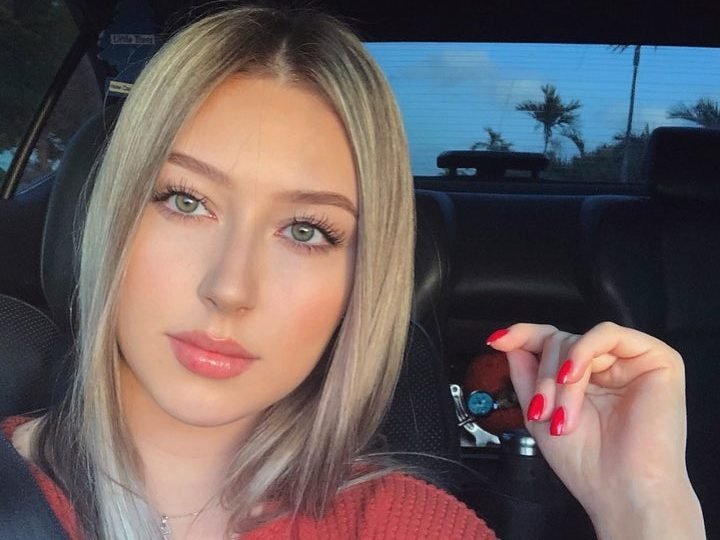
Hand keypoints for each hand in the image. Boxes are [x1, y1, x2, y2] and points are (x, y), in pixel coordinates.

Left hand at [487, 322, 704, 539]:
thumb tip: (507, 340)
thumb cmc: (586, 463)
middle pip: (560, 341)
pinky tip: (573, 377)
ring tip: (561, 414)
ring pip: (578, 340)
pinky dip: (581, 352)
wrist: (620, 491)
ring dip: (560, 377)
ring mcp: (632, 361)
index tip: (497, 341)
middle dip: (543, 377)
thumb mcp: (539, 411)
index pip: (551, 341)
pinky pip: (608, 333)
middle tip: (543, 413)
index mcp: (586, 377)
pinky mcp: (658, 359)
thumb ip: (525, 373)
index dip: (523, 336)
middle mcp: (609, 366)